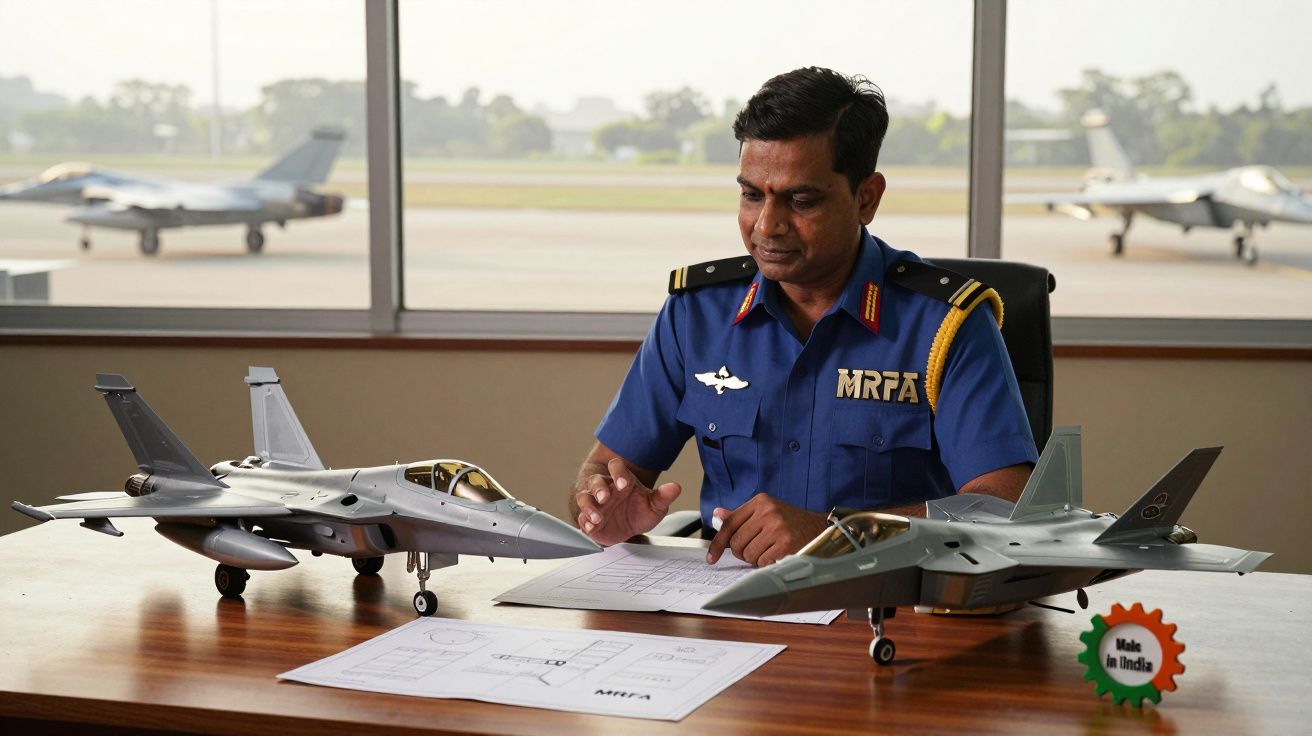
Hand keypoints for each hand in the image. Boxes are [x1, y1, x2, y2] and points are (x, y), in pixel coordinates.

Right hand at [574, 457, 681, 545]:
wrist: (628, 530)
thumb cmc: (639, 512)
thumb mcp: (655, 506)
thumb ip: (663, 496)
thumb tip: (675, 487)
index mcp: (622, 480)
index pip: (616, 467)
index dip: (618, 473)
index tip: (624, 485)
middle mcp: (605, 489)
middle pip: (596, 480)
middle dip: (599, 488)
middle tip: (605, 498)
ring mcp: (595, 503)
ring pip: (584, 497)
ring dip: (589, 506)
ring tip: (597, 518)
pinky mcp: (588, 518)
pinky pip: (581, 517)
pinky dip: (585, 522)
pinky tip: (591, 527)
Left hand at [706, 493, 828, 566]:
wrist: (820, 529)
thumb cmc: (790, 523)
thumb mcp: (766, 513)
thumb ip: (740, 516)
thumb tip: (717, 516)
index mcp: (761, 501)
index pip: (730, 524)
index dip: (718, 543)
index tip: (711, 557)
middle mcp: (768, 511)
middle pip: (737, 542)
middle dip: (743, 552)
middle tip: (756, 549)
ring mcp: (777, 527)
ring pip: (749, 554)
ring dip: (756, 558)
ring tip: (769, 550)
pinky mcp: (786, 543)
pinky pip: (762, 562)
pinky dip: (767, 563)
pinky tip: (777, 555)